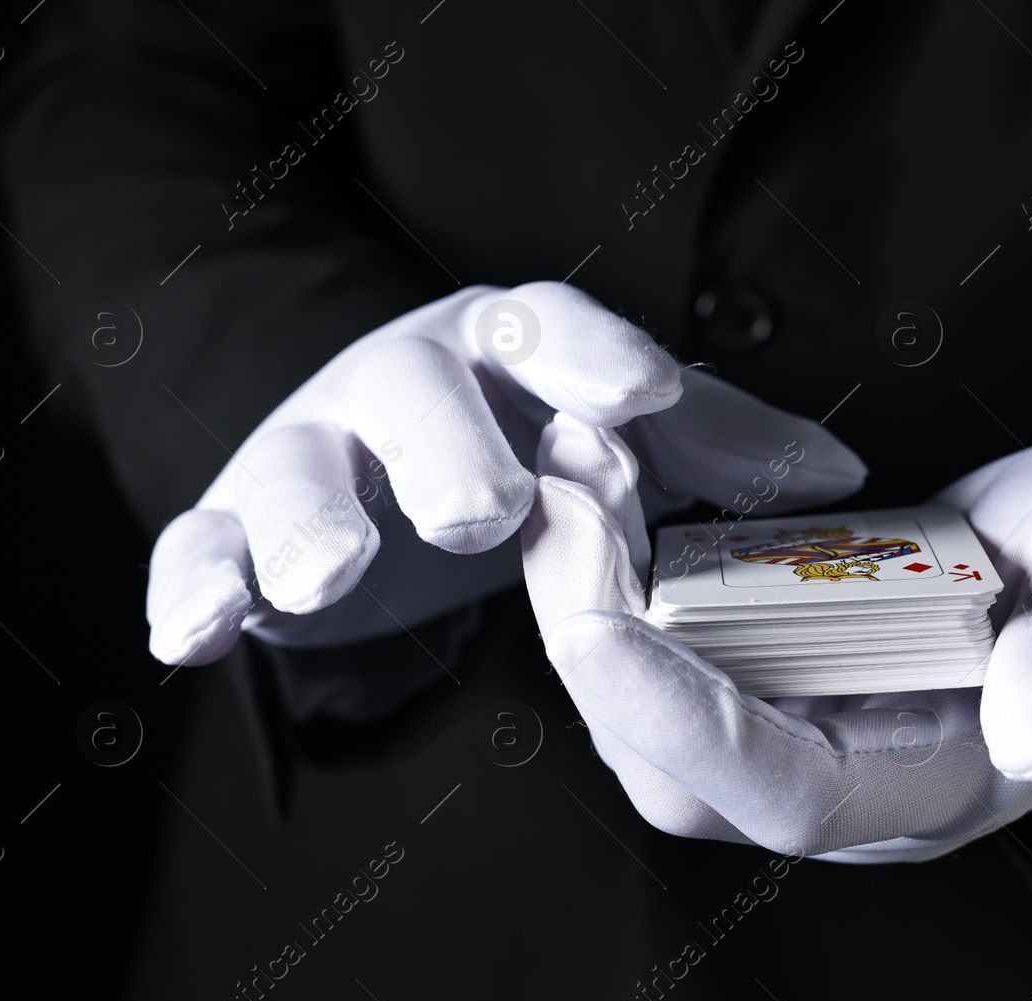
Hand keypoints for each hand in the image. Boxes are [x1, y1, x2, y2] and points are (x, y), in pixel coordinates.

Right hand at [146, 282, 865, 664]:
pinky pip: (201, 541)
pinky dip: (194, 582)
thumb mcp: (619, 438)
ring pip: (300, 466)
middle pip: (417, 397)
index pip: (548, 332)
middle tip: (486, 515)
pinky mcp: (238, 520)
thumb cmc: (523, 443)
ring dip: (311, 518)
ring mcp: (313, 449)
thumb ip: (717, 452)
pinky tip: (191, 637)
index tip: (645, 398)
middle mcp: (404, 386)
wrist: (381, 461)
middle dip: (449, 451)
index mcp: (505, 353)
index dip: (593, 358)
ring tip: (332, 574)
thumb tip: (840, 478)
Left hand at [522, 418, 1031, 862]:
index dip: (680, 719)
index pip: (778, 788)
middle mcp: (848, 770)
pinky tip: (614, 480)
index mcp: (935, 780)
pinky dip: (624, 565)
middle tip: (568, 490)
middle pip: (674, 759)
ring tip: (577, 464)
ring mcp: (804, 718)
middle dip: (596, 633)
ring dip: (592, 590)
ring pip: (649, 700)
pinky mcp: (776, 661)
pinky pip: (668, 639)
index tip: (595, 618)